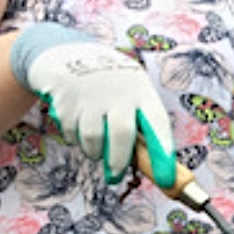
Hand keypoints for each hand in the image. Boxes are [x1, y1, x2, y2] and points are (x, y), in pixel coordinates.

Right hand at [10, 22, 175, 186]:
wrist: (69, 54)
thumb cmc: (112, 84)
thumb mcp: (132, 91)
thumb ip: (138, 123)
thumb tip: (148, 165)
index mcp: (141, 91)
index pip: (157, 124)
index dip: (163, 153)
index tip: (167, 179)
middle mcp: (118, 92)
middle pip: (122, 136)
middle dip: (118, 161)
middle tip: (115, 176)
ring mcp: (91, 96)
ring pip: (94, 140)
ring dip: (95, 151)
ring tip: (96, 144)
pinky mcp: (66, 102)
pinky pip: (73, 136)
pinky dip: (76, 139)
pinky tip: (79, 123)